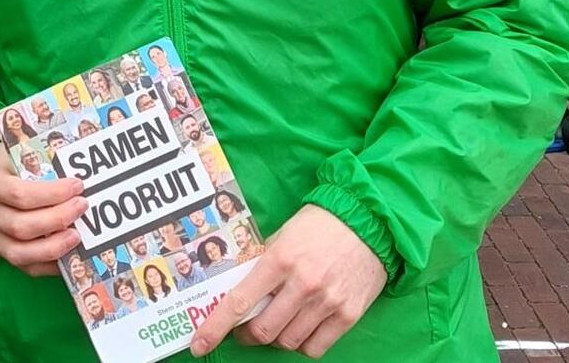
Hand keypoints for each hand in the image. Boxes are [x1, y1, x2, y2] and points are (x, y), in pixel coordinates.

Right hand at [0, 143, 86, 275]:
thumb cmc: (13, 163)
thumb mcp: (23, 151)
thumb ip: (46, 160)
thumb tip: (83, 168)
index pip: (18, 194)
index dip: (51, 194)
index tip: (77, 186)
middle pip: (20, 225)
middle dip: (56, 219)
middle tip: (82, 207)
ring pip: (19, 252)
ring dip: (52, 247)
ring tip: (77, 236)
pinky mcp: (1, 251)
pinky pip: (26, 267)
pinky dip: (49, 265)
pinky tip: (69, 254)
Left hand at [189, 205, 386, 358]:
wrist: (369, 221)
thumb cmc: (320, 225)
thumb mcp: (282, 236)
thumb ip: (261, 263)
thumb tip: (236, 289)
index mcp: (279, 260)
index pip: (240, 302)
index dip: (215, 327)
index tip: (199, 344)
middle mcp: (303, 284)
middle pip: (263, 331)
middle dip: (246, 335)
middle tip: (245, 329)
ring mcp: (328, 302)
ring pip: (288, 342)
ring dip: (275, 338)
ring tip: (276, 324)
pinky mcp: (348, 315)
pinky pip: (315, 348)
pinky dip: (301, 344)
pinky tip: (300, 328)